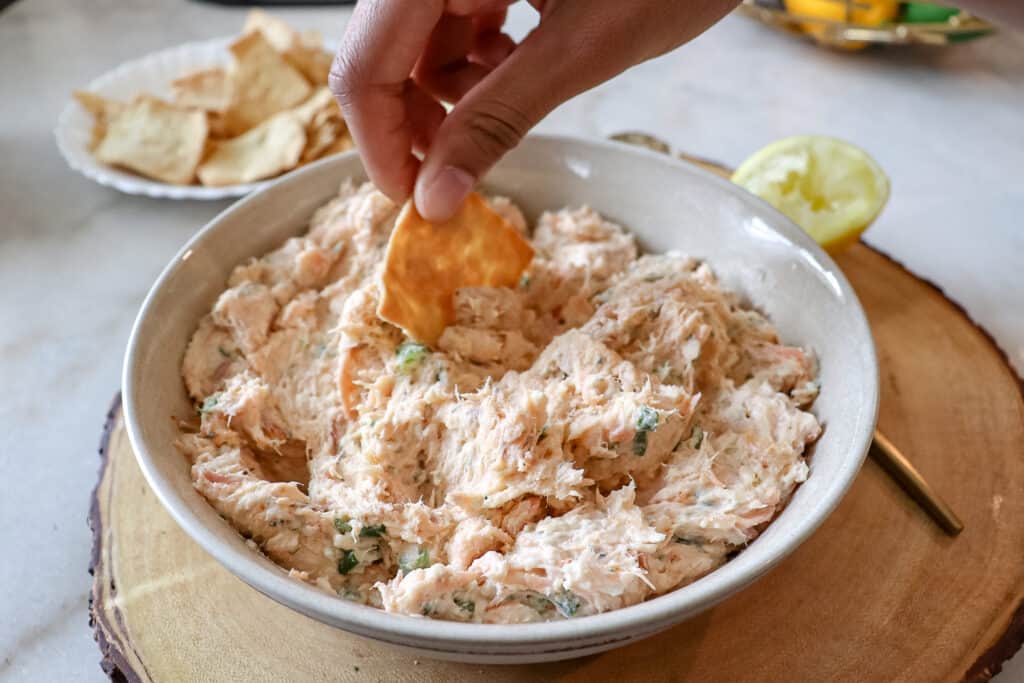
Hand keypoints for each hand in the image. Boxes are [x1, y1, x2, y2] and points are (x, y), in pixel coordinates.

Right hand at [331, 0, 738, 221]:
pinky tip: (515, 57)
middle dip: (417, 117)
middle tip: (455, 168)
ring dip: (451, 87)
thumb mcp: (582, 49)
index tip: (409, 199)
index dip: (380, 140)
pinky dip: (474, 54)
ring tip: (508, 96)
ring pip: (415, 38)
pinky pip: (449, 14)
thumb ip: (499, 119)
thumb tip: (436, 197)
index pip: (365, 60)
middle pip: (382, 49)